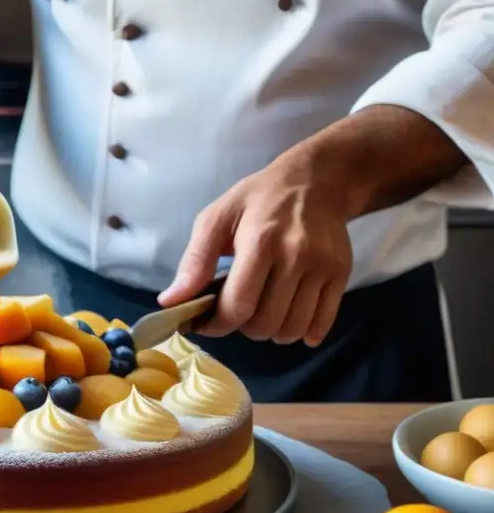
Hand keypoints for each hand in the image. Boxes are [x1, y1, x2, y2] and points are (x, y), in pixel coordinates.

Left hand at [157, 158, 352, 346]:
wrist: (317, 181)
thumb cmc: (258, 200)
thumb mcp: (217, 217)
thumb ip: (194, 261)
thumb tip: (171, 301)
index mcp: (260, 241)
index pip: (238, 306)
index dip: (217, 325)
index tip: (206, 323)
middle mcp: (296, 256)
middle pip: (265, 323)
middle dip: (242, 328)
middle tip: (236, 310)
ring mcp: (323, 267)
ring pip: (292, 329)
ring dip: (271, 332)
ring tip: (262, 311)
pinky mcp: (342, 274)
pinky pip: (321, 324)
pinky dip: (301, 332)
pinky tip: (288, 316)